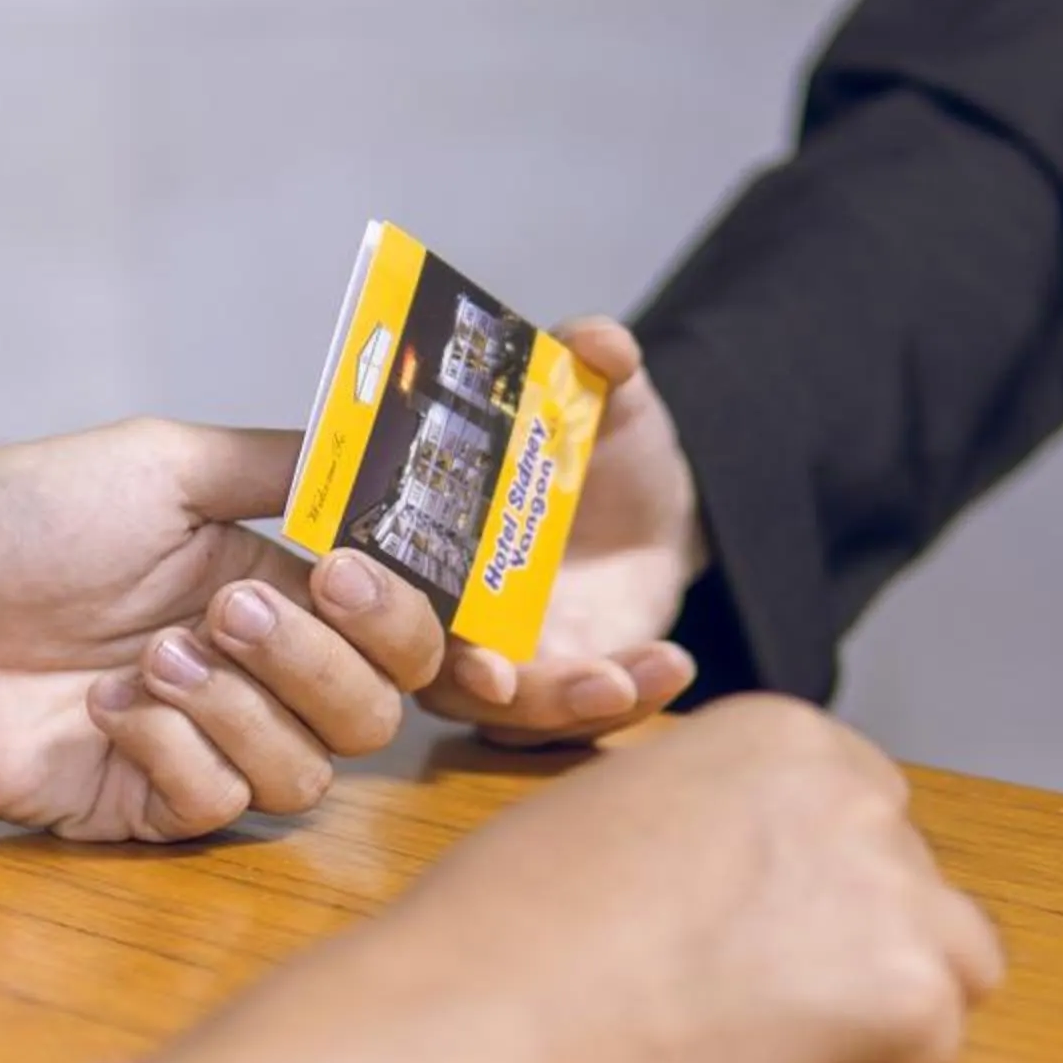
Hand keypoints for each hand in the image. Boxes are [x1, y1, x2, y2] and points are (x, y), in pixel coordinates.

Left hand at [0, 419, 445, 840]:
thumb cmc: (14, 524)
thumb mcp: (155, 463)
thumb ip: (277, 465)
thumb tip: (383, 458)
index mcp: (275, 586)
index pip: (398, 629)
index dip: (405, 618)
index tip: (354, 578)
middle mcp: (258, 675)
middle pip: (373, 711)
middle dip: (318, 659)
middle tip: (232, 607)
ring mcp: (206, 746)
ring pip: (307, 770)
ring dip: (239, 706)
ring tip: (153, 656)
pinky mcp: (148, 806)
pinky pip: (219, 804)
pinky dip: (173, 750)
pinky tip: (107, 708)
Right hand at [152, 694, 998, 1062]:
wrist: (485, 1029)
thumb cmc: (504, 928)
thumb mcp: (615, 808)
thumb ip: (713, 820)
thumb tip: (748, 872)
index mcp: (783, 736)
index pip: (864, 805)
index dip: (813, 881)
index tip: (760, 929)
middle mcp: (857, 797)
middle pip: (911, 880)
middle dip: (852, 940)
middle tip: (746, 1000)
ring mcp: (897, 897)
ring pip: (949, 961)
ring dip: (878, 1003)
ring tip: (756, 1041)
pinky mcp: (913, 1003)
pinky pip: (930, 1053)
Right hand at [419, 319, 705, 744]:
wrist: (652, 507)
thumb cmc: (600, 451)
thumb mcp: (603, 401)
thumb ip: (595, 365)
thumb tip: (602, 341)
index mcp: (429, 535)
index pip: (392, 591)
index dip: (416, 630)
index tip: (483, 656)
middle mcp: (449, 608)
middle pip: (445, 678)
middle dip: (509, 695)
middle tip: (583, 680)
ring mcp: (502, 658)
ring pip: (512, 716)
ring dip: (572, 711)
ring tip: (633, 679)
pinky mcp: (556, 689)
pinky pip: (574, 720)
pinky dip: (624, 707)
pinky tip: (670, 670)